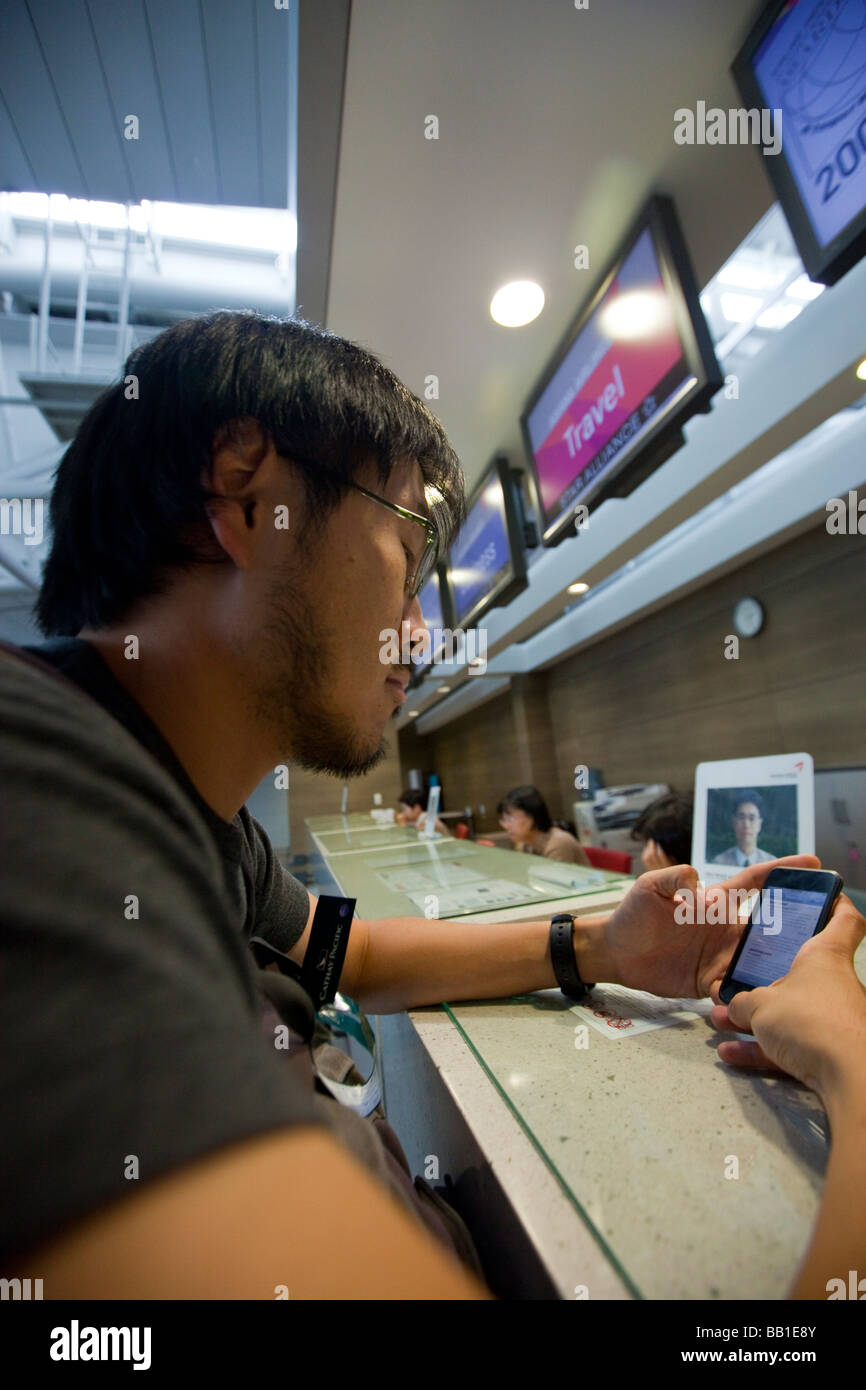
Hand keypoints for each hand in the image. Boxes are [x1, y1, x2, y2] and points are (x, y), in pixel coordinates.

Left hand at [593, 855, 820, 999]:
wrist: (616, 951)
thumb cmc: (633, 913)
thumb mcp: (650, 887)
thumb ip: (672, 878)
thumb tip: (695, 880)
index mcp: (716, 903)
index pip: (755, 883)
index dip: (783, 871)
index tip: (814, 864)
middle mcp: (724, 929)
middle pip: (768, 928)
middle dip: (795, 928)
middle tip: (821, 930)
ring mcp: (719, 956)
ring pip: (758, 961)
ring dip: (775, 966)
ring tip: (796, 972)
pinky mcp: (708, 981)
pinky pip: (734, 989)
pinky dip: (746, 994)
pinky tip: (758, 1001)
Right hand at [708, 895, 865, 1105]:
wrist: (849, 1078)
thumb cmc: (810, 1022)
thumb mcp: (759, 1005)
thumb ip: (741, 1002)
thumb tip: (734, 1007)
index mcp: (825, 955)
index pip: (844, 918)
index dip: (833, 903)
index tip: (820, 897)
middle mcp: (834, 983)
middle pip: (803, 970)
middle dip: (767, 976)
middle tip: (742, 974)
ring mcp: (834, 1019)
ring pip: (790, 1011)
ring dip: (755, 1018)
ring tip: (720, 1021)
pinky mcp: (829, 1052)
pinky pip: (790, 1045)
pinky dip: (761, 1049)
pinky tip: (730, 1053)